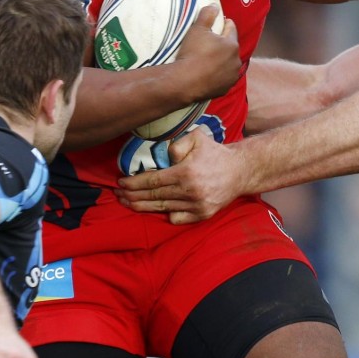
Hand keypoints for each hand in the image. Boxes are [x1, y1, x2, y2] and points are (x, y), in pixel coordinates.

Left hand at [116, 129, 245, 223]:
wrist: (240, 171)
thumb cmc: (215, 153)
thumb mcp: (197, 138)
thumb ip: (176, 145)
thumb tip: (163, 159)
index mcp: (185, 172)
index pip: (152, 180)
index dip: (134, 183)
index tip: (121, 183)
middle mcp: (190, 191)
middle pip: (153, 196)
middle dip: (132, 196)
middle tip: (118, 195)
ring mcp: (196, 206)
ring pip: (162, 208)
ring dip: (142, 207)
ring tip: (128, 203)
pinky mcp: (202, 215)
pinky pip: (177, 219)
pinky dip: (165, 215)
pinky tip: (154, 209)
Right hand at [175, 6, 240, 100]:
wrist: (185, 82)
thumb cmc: (192, 53)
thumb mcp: (197, 29)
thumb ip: (207, 15)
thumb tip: (214, 6)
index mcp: (231, 44)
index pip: (231, 28)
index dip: (223, 23)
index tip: (217, 23)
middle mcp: (236, 60)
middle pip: (230, 47)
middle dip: (222, 43)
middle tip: (208, 43)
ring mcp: (231, 76)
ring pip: (228, 63)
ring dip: (222, 60)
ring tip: (208, 60)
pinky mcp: (225, 89)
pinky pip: (223, 78)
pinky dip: (218, 75)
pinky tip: (208, 74)